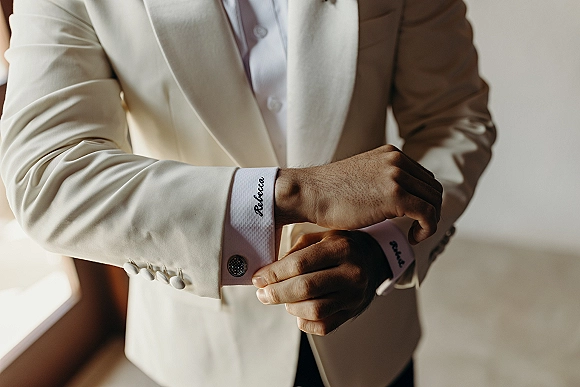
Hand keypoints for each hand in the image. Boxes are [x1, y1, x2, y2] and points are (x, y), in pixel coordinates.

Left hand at [252, 230, 390, 335]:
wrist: (374, 260)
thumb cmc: (341, 246)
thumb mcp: (322, 237)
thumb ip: (296, 252)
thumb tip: (268, 273)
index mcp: (341, 248)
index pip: (300, 264)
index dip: (274, 273)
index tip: (258, 278)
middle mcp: (352, 273)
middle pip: (305, 289)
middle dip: (276, 293)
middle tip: (262, 294)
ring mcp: (354, 296)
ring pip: (313, 310)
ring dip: (290, 307)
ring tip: (284, 299)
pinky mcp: (352, 313)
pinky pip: (322, 326)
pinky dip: (303, 320)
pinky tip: (299, 309)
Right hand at [274, 145, 442, 244]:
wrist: (309, 193)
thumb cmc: (329, 193)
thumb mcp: (363, 178)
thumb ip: (383, 182)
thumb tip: (397, 202)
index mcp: (391, 154)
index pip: (424, 178)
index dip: (424, 201)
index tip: (413, 218)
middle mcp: (397, 160)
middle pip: (433, 189)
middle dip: (430, 211)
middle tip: (415, 228)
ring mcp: (397, 176)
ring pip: (434, 201)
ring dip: (429, 221)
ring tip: (412, 234)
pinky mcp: (395, 195)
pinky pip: (428, 214)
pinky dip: (427, 229)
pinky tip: (412, 237)